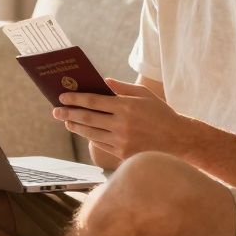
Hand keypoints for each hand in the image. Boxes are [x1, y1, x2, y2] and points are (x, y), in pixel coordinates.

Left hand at [51, 78, 191, 160]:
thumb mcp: (144, 95)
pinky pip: (100, 144)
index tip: (62, 97)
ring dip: (75, 126)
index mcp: (127, 106)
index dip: (75, 98)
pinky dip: (89, 137)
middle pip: (88, 118)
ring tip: (66, 121)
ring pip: (91, 133)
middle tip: (55, 110)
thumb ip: (122, 87)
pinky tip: (82, 132)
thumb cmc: (161, 114)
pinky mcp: (123, 154)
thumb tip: (102, 81)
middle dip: (69, 113)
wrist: (179, 141)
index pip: (94, 101)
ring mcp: (122, 141)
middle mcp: (122, 124)